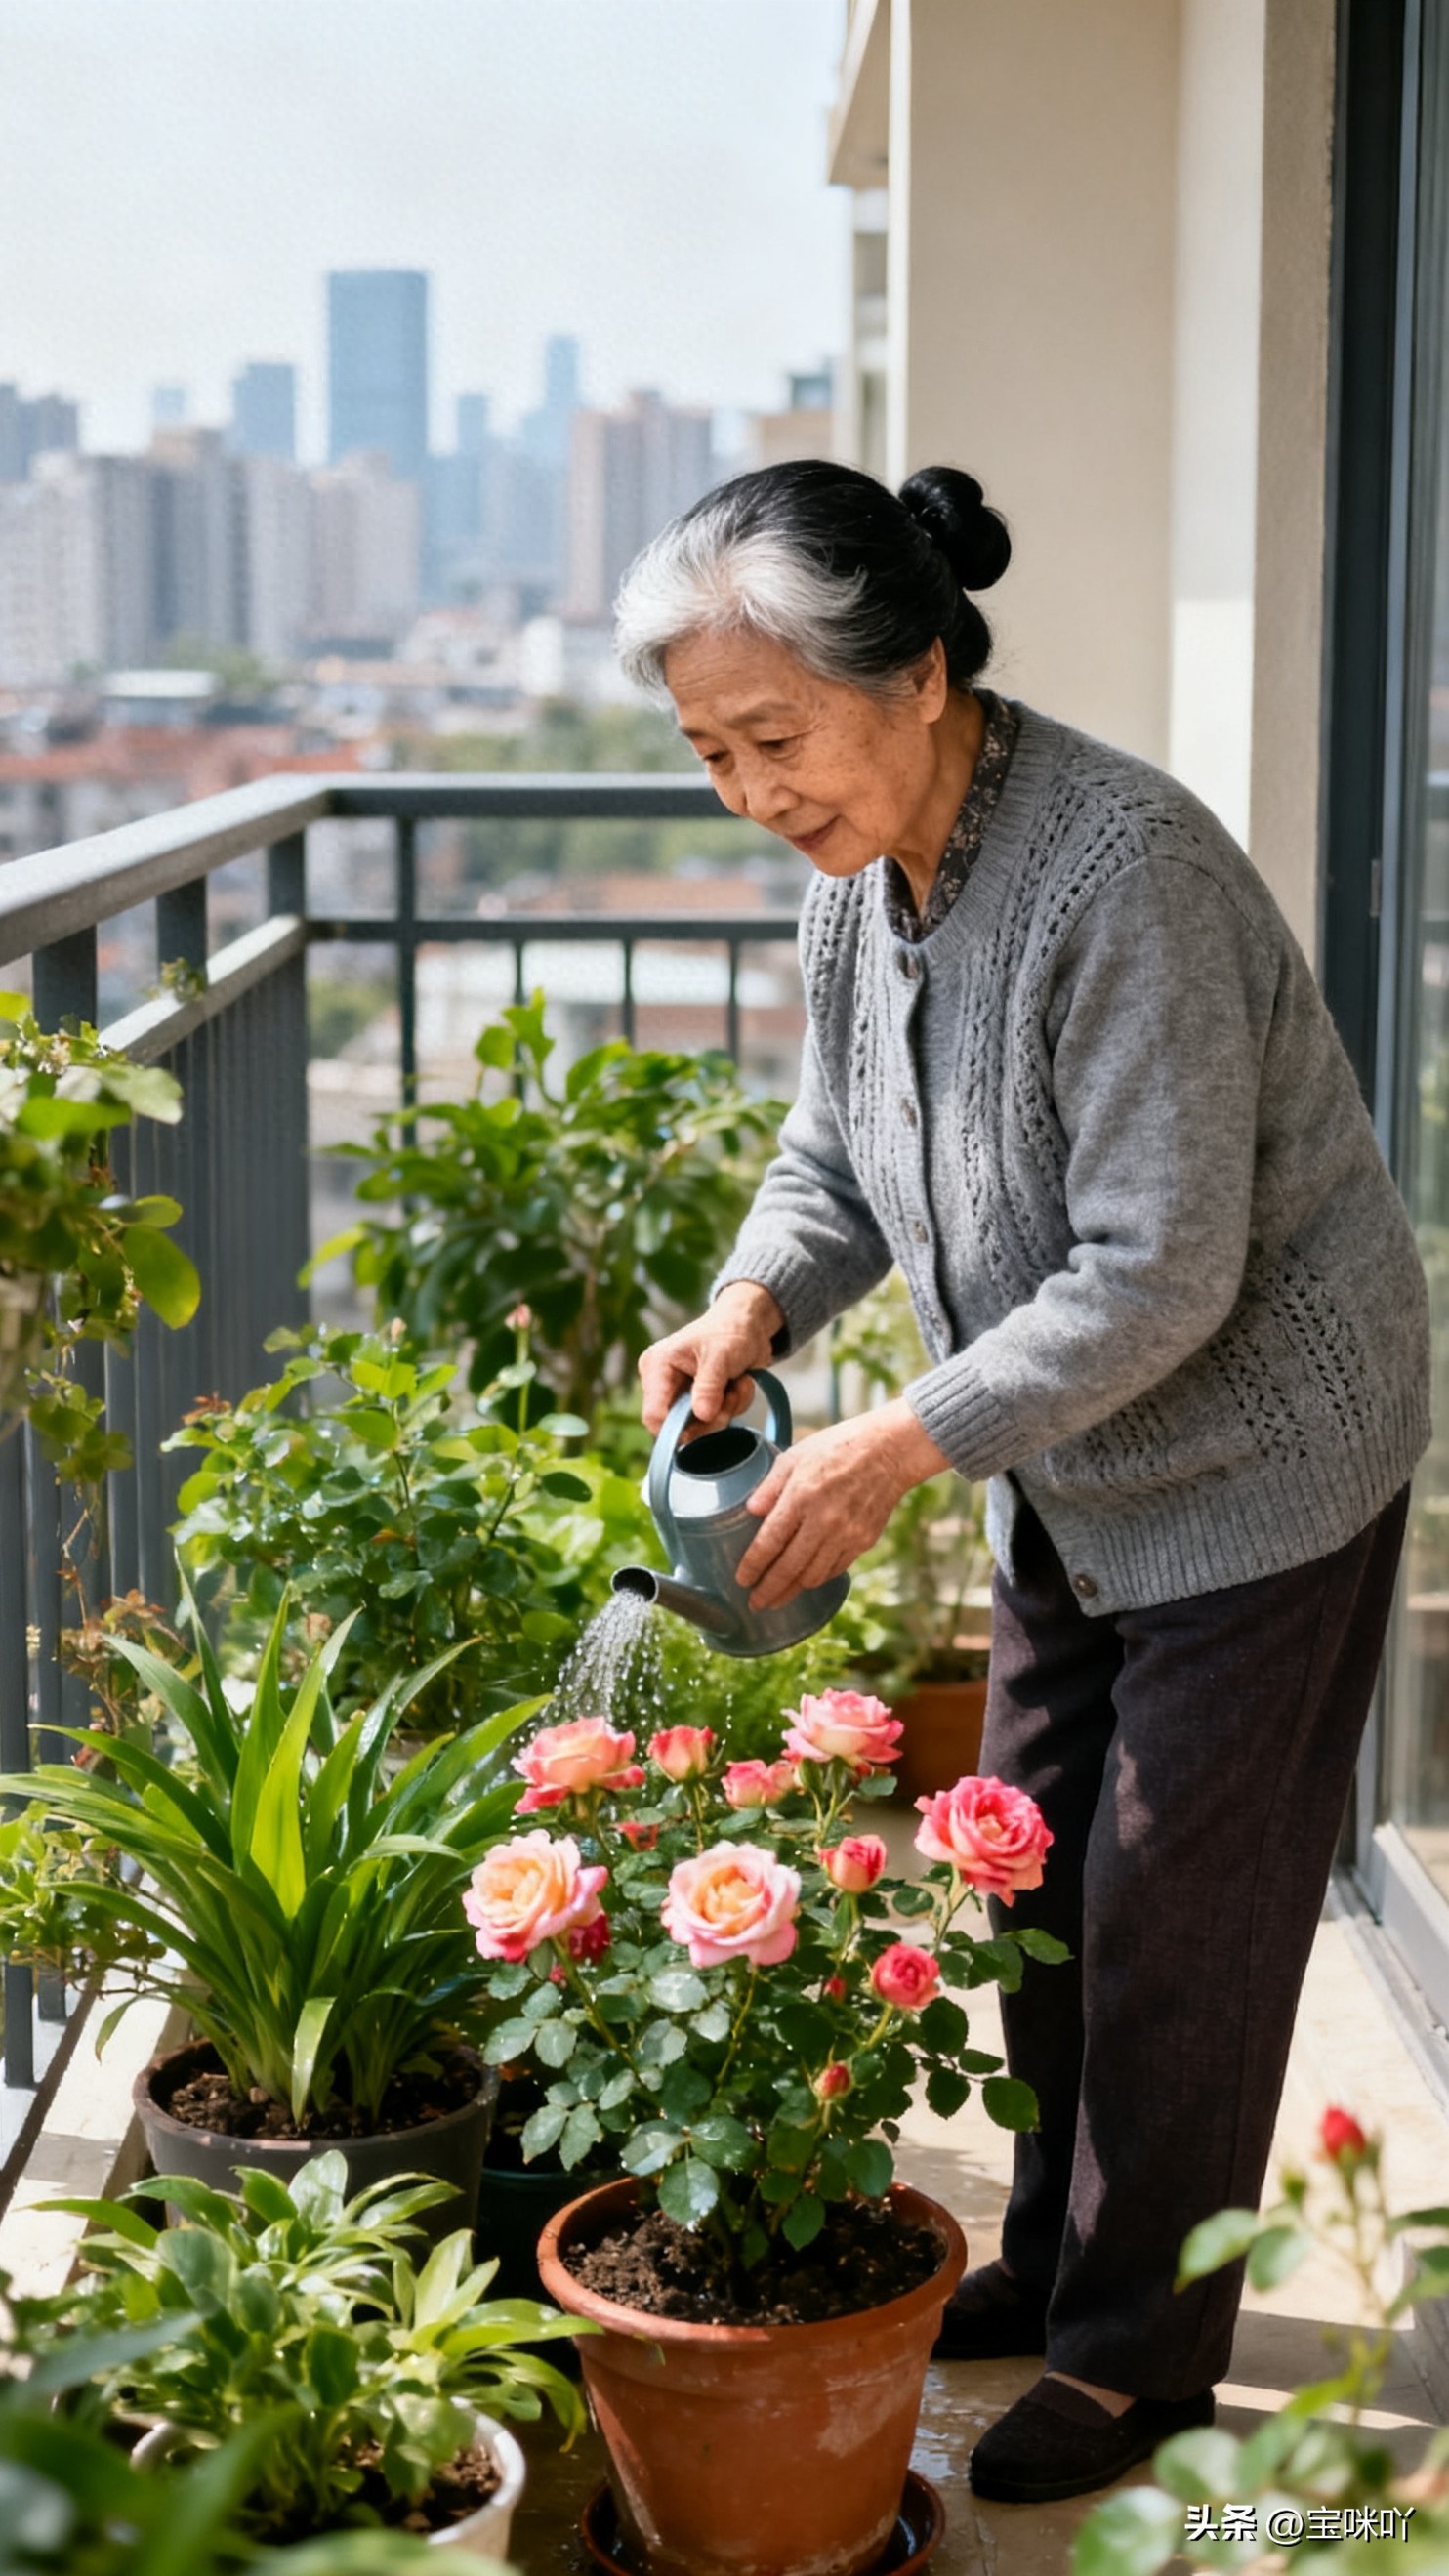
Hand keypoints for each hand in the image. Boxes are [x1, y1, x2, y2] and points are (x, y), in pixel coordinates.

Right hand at [638, 1280, 784, 1435]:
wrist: (749, 1325)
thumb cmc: (730, 1330)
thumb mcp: (721, 1355)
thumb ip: (709, 1385)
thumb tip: (702, 1415)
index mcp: (657, 1367)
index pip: (654, 1415)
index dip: (679, 1427)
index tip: (709, 1417)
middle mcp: (663, 1385)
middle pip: (679, 1427)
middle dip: (712, 1417)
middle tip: (733, 1394)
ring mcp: (681, 1395)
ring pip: (700, 1428)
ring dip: (727, 1410)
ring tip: (739, 1384)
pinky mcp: (698, 1403)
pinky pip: (714, 1422)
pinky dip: (732, 1408)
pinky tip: (738, 1386)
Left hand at [735, 1399, 949, 1609]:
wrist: (891, 1450)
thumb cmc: (839, 1446)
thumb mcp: (796, 1455)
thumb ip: (771, 1486)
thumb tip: (750, 1510)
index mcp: (801, 1497)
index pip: (770, 1542)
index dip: (753, 1566)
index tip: (741, 1580)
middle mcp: (824, 1521)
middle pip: (789, 1568)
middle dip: (768, 1591)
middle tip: (755, 1604)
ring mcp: (847, 1534)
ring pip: (813, 1575)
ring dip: (793, 1590)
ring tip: (778, 1598)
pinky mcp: (864, 1541)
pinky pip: (836, 1569)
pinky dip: (818, 1578)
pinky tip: (806, 1580)